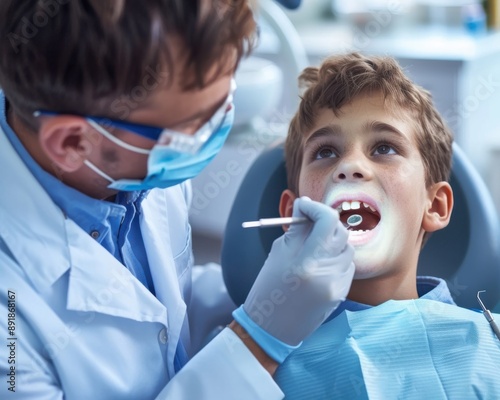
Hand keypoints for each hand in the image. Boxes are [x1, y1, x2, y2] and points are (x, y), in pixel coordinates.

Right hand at [242, 196, 354, 345]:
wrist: (272, 328)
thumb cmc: (268, 288)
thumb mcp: (278, 254)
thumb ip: (296, 229)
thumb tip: (305, 206)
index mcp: (306, 262)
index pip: (327, 221)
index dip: (315, 207)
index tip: (304, 206)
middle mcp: (327, 273)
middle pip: (340, 232)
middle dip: (325, 222)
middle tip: (308, 222)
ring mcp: (338, 285)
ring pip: (347, 248)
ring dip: (331, 241)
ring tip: (312, 247)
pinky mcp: (342, 293)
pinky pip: (346, 265)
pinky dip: (335, 258)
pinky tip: (319, 265)